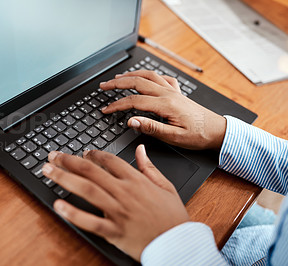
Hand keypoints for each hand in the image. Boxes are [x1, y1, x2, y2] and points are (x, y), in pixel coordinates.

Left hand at [42, 146, 188, 260]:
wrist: (178, 243)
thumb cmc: (172, 216)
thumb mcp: (166, 186)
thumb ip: (149, 166)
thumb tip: (140, 149)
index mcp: (136, 181)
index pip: (109, 161)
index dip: (92, 154)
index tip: (82, 152)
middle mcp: (124, 193)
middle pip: (91, 172)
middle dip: (69, 161)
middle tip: (53, 156)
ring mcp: (118, 212)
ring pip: (87, 190)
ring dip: (64, 179)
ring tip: (48, 171)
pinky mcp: (114, 231)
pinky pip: (91, 221)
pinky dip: (73, 213)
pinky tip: (59, 205)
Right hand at [100, 70, 226, 149]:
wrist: (218, 130)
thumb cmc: (198, 135)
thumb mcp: (174, 137)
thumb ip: (151, 128)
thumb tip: (131, 121)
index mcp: (165, 105)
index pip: (134, 101)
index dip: (117, 105)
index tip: (105, 109)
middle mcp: (168, 94)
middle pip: (137, 82)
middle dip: (117, 83)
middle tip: (103, 86)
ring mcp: (173, 91)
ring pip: (148, 75)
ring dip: (131, 75)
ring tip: (117, 78)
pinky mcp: (177, 92)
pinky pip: (162, 77)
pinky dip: (149, 74)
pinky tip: (145, 76)